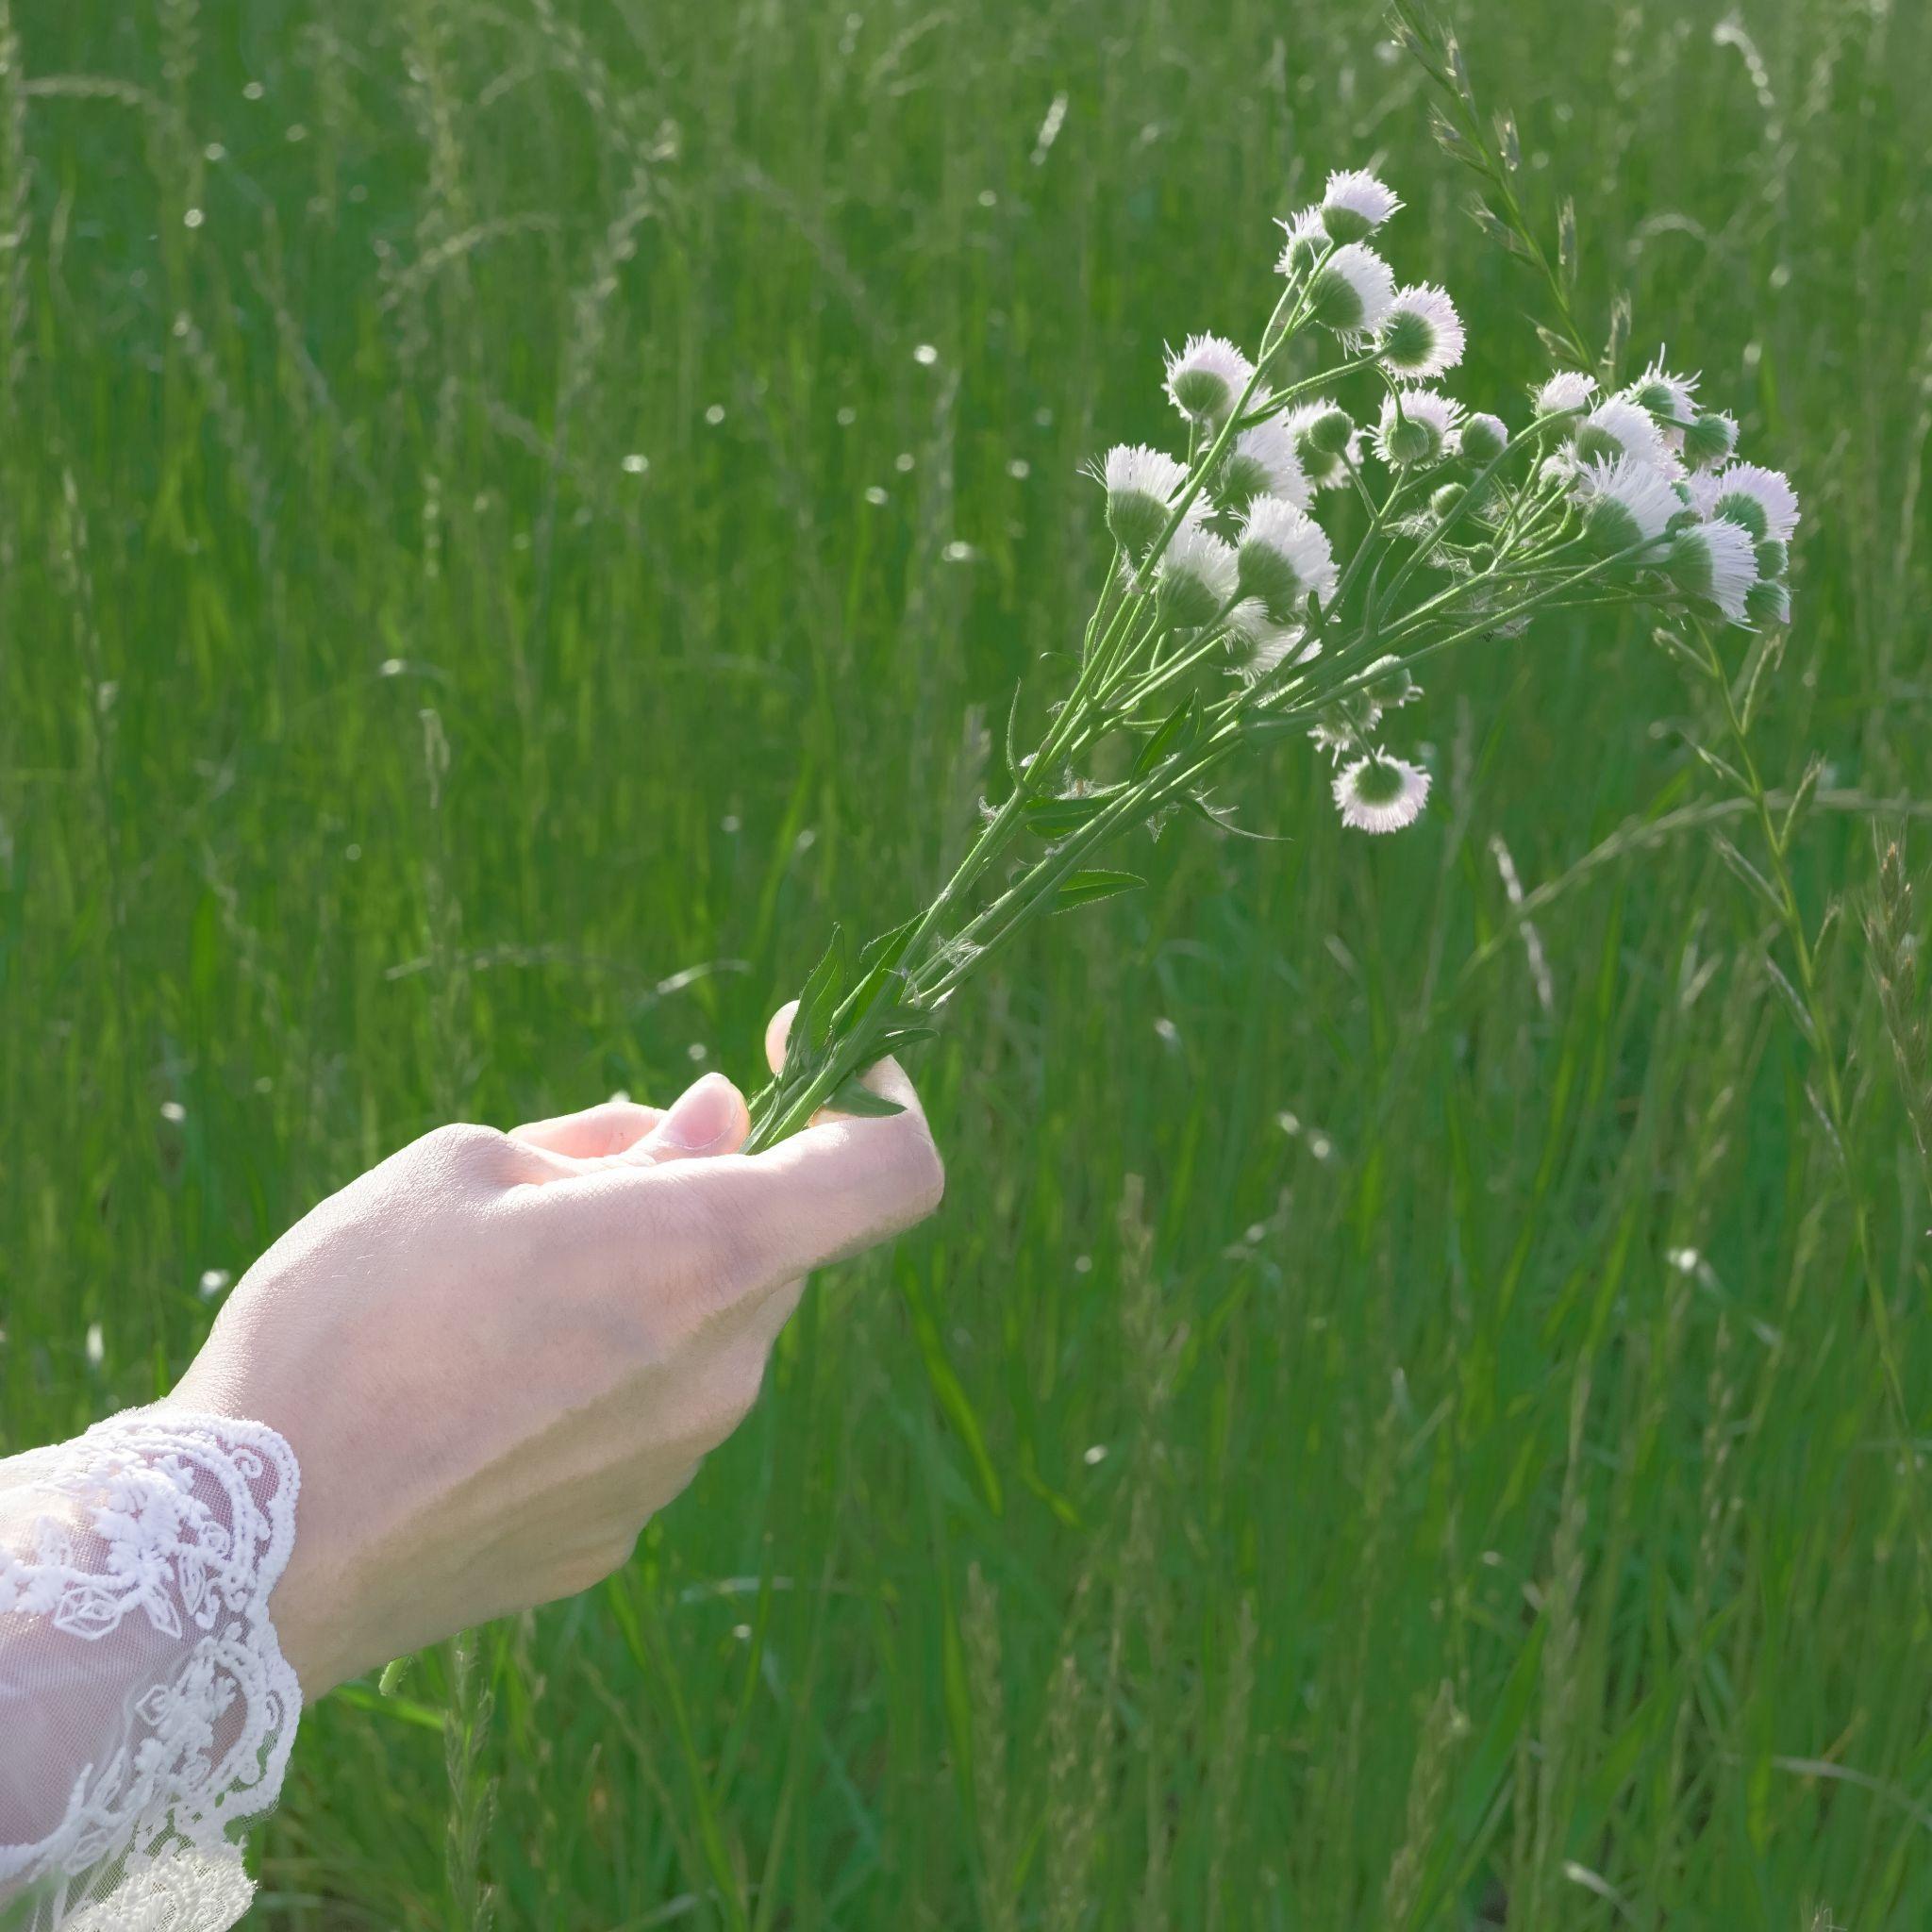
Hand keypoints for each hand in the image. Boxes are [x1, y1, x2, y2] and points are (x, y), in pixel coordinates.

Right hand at [165, 1008, 941, 1696]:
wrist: (241, 1554)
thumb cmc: (347, 1323)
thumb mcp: (467, 1168)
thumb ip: (623, 1144)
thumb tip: (718, 1119)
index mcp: (705, 1254)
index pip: (892, 1172)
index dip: (875, 1096)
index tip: (795, 1050)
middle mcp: (724, 1369)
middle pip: (770, 1243)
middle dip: (702, 1190)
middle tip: (560, 1182)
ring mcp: (677, 1464)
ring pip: (704, 1328)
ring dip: (640, 1281)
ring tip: (483, 1294)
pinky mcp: (616, 1532)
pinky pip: (645, 1414)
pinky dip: (598, 1371)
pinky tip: (471, 1388)